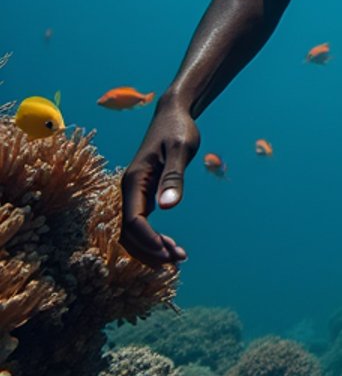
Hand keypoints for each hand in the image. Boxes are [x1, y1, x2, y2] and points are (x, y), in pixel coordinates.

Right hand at [119, 96, 199, 267]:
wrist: (173, 114)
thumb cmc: (178, 129)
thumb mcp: (180, 149)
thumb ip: (174, 177)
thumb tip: (168, 207)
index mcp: (134, 180)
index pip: (134, 221)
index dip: (148, 241)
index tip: (168, 254)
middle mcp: (129, 189)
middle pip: (128, 233)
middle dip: (150, 251)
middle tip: (177, 261)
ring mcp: (134, 193)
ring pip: (132, 232)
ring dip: (150, 248)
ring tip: (177, 258)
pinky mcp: (142, 194)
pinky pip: (140, 224)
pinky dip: (152, 239)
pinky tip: (170, 246)